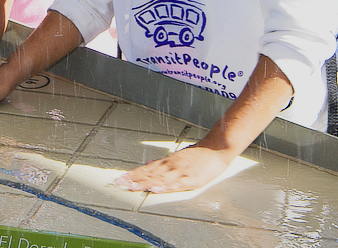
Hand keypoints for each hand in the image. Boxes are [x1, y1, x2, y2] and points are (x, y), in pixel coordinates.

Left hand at [113, 144, 231, 192]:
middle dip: (134, 179)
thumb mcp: (178, 155)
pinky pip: (176, 184)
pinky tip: (157, 189)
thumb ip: (162, 162)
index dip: (133, 174)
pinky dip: (166, 187)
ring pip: (160, 179)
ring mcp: (181, 172)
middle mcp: (172, 166)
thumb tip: (147, 163)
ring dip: (145, 183)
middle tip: (120, 183)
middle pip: (149, 174)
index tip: (121, 178)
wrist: (217, 148)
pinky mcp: (192, 178)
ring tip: (133, 187)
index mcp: (168, 162)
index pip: (146, 169)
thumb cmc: (200, 154)